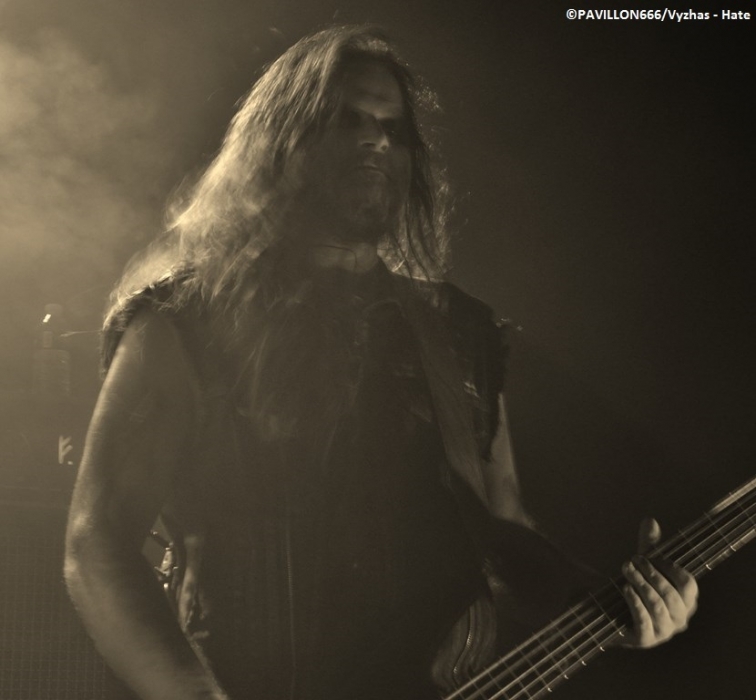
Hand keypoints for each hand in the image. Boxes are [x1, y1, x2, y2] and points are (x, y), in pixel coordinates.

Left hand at [619, 517, 697, 647]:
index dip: (670, 568)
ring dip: (641, 586)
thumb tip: (650, 520)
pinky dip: (635, 603)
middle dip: (651, 574)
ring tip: (626, 569)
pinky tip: (625, 589)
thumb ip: (648, 545)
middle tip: (631, 560)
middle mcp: (680, 619)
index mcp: (686, 601)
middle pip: (672, 595)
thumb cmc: (635, 587)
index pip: (688, 584)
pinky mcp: (646, 639)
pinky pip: (645, 622)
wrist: (610, 613)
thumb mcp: (643, 565)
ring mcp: (664, 632)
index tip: (649, 555)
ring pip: (658, 607)